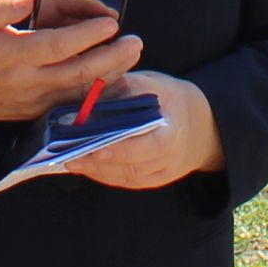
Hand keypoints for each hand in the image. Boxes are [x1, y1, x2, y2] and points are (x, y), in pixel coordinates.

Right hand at [0, 0, 141, 127]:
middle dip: (112, 57)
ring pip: (82, 91)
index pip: (56, 46)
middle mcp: (28, 82)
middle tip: (135, 40)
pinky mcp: (42, 112)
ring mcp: (37, 101)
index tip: (111, 22)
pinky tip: (116, 75)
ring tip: (132, 54)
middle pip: (78, 72)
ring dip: (112, 74)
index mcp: (11, 56)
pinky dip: (100, 90)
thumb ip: (0, 7)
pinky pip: (77, 103)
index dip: (86, 35)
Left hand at [58, 70, 225, 189]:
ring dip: (97, 170)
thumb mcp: (151, 85)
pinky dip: (103, 175)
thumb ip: (123, 89)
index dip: (123, 150)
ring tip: (70, 160)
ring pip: (126, 177)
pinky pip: (126, 181)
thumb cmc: (167, 98)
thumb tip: (88, 95)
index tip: (96, 147)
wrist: (197, 124)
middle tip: (70, 156)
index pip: (149, 146)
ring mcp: (162, 173)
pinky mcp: (152, 181)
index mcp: (173, 132)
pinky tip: (84, 165)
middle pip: (133, 166)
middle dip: (100, 163)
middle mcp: (170, 158)